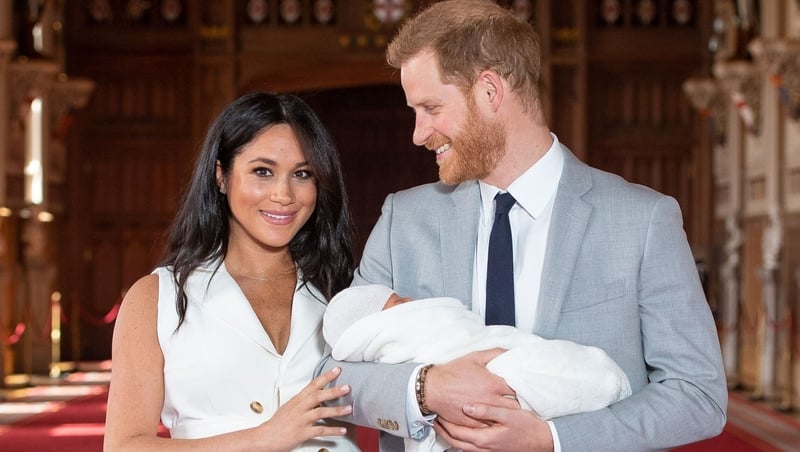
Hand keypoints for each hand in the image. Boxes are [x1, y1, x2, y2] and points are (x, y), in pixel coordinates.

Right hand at [257, 366, 351, 450]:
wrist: (265, 437)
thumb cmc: (277, 423)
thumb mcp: (289, 407)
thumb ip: (303, 401)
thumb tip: (316, 396)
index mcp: (297, 400)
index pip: (312, 385)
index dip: (325, 377)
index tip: (336, 370)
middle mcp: (299, 408)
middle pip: (317, 396)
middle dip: (333, 391)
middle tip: (347, 387)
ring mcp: (301, 420)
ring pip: (320, 412)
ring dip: (336, 410)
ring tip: (349, 409)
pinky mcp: (302, 433)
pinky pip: (320, 431)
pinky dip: (332, 431)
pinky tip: (342, 430)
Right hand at [425, 348, 517, 426]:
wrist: (432, 388)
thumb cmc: (453, 372)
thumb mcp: (474, 357)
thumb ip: (495, 353)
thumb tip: (510, 352)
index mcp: (493, 384)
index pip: (518, 389)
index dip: (522, 388)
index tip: (523, 387)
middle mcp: (490, 400)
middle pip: (514, 406)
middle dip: (518, 403)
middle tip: (519, 400)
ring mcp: (482, 414)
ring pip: (503, 418)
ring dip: (507, 414)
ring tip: (510, 410)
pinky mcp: (473, 423)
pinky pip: (490, 426)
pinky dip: (494, 423)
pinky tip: (495, 418)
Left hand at [434, 403, 552, 451]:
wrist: (542, 442)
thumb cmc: (527, 427)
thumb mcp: (508, 414)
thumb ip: (487, 410)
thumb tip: (466, 407)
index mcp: (484, 439)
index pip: (457, 432)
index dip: (445, 423)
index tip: (438, 412)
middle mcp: (483, 449)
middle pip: (455, 442)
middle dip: (443, 431)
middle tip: (435, 419)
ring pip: (461, 448)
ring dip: (450, 437)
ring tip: (443, 425)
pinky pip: (470, 449)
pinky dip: (461, 442)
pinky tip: (461, 433)